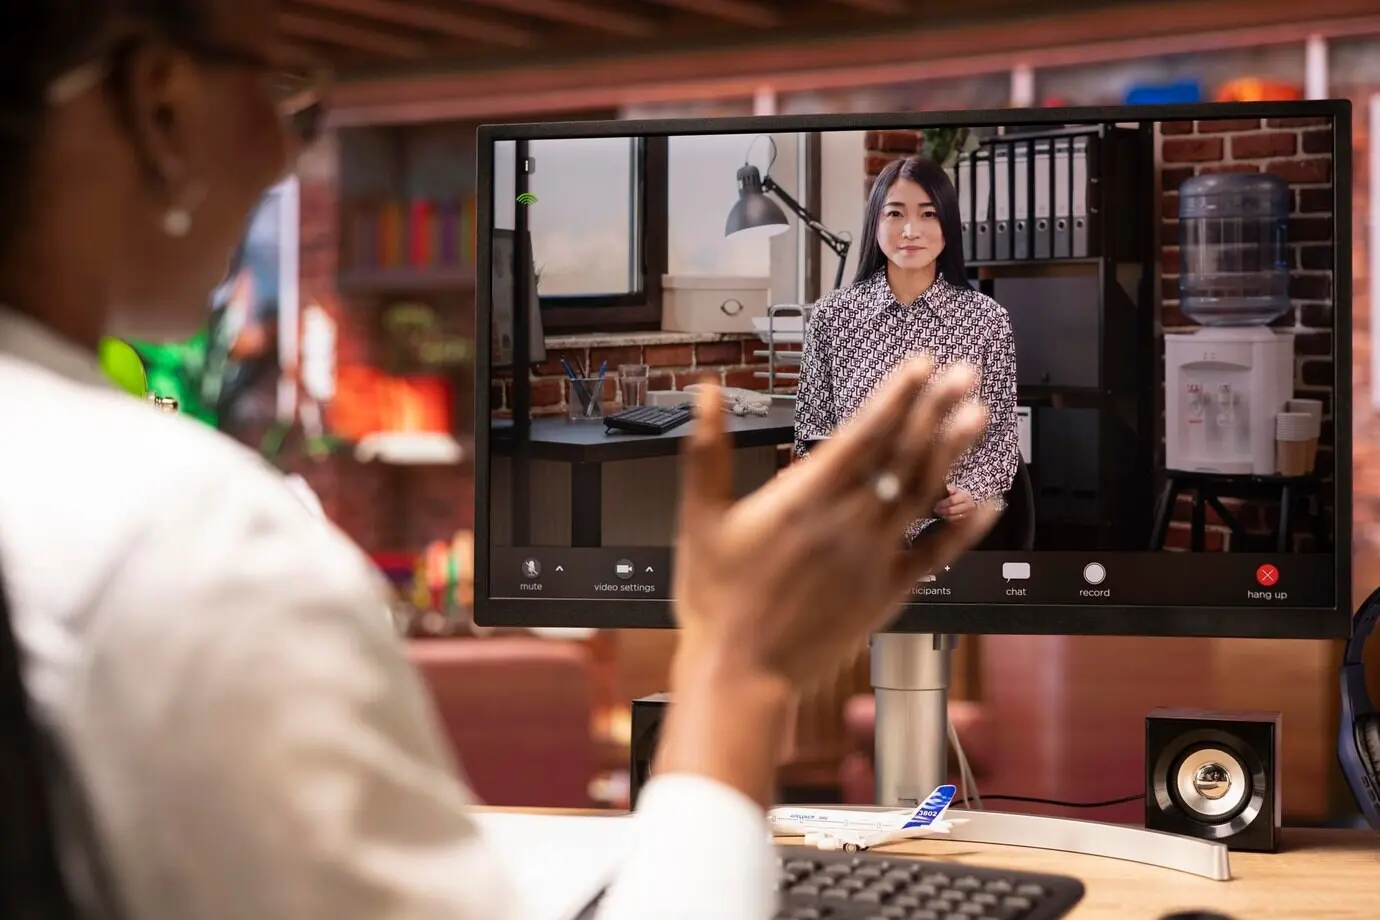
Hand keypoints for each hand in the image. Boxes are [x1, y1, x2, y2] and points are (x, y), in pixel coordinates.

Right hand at [671, 357, 998, 690]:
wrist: (741, 671)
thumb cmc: (717, 599)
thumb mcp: (698, 516)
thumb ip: (706, 450)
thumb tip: (707, 394)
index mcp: (805, 497)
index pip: (864, 433)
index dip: (897, 395)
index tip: (921, 366)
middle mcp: (848, 521)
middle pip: (903, 454)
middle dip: (935, 409)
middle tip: (963, 374)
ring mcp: (874, 557)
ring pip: (925, 493)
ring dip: (953, 452)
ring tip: (977, 416)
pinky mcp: (888, 592)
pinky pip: (936, 554)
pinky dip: (963, 527)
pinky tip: (987, 503)